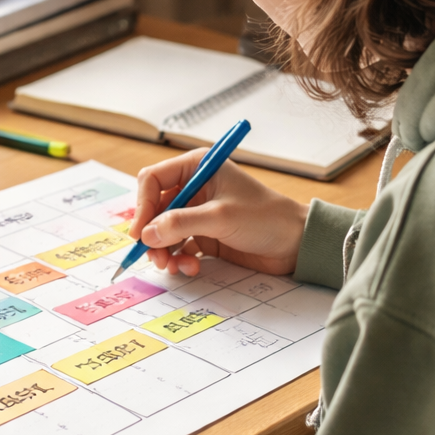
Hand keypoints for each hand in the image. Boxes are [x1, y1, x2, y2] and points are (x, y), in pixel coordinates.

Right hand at [130, 149, 307, 276]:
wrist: (295, 243)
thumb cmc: (265, 218)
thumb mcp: (220, 218)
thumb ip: (181, 224)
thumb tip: (146, 235)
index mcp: (196, 167)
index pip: (152, 180)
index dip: (142, 206)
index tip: (140, 233)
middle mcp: (194, 187)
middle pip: (154, 209)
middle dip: (151, 234)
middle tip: (155, 257)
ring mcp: (198, 212)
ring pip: (162, 230)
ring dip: (163, 251)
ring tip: (173, 266)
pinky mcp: (204, 234)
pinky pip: (178, 246)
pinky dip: (178, 259)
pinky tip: (191, 267)